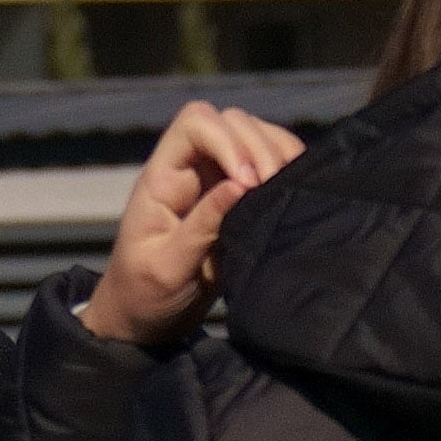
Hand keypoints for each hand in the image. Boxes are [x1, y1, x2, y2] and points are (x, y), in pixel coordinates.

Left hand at [82, 102, 305, 348]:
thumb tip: (240, 185)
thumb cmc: (146, 296)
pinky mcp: (237, 194)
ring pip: (253, 134)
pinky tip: (294, 187)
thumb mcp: (168, 269)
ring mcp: (214, 177)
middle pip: (230, 121)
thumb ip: (201, 226)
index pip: (195, 123)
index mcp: (161, 179)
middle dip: (258, 147)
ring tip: (289, 187)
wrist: (147, 319)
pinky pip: (267, 161)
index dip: (227, 140)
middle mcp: (188, 168)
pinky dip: (286, 165)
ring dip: (277, 152)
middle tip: (275, 189)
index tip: (248, 182)